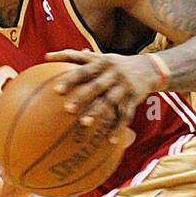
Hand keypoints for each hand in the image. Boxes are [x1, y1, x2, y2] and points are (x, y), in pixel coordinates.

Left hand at [45, 49, 159, 134]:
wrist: (149, 68)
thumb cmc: (115, 64)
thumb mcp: (99, 57)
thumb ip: (75, 57)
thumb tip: (46, 56)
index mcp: (102, 63)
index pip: (84, 71)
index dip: (71, 79)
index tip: (57, 90)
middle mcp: (114, 74)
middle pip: (97, 86)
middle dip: (83, 97)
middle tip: (67, 109)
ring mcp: (125, 87)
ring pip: (111, 101)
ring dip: (98, 112)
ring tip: (85, 123)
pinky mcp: (134, 99)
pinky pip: (126, 115)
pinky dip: (118, 128)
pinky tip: (109, 140)